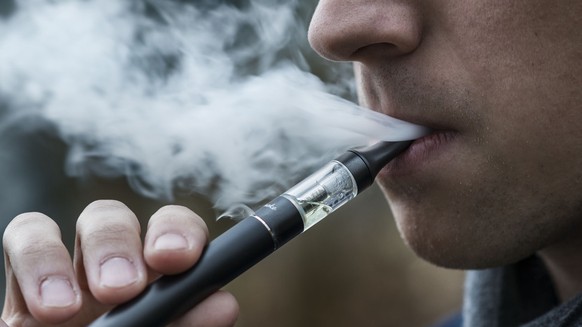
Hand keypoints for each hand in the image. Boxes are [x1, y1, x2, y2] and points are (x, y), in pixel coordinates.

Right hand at [1, 200, 238, 325]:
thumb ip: (187, 325)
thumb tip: (222, 304)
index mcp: (159, 282)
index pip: (175, 231)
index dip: (180, 232)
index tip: (178, 259)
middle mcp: (117, 269)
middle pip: (121, 217)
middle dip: (120, 243)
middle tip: (122, 288)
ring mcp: (71, 275)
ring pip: (82, 222)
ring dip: (81, 253)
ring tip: (67, 310)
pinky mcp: (24, 290)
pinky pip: (23, 237)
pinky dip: (35, 262)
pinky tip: (47, 310)